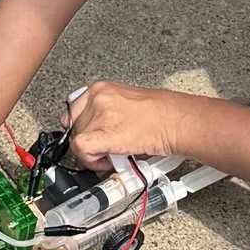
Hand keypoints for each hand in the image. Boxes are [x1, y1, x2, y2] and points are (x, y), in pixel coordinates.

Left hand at [65, 80, 191, 168]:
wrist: (176, 120)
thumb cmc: (160, 113)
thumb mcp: (125, 102)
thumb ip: (105, 111)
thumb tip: (93, 128)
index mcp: (101, 88)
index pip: (73, 112)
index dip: (80, 130)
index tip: (89, 139)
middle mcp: (98, 98)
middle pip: (75, 128)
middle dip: (88, 144)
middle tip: (105, 151)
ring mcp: (100, 114)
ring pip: (77, 141)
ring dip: (92, 155)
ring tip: (112, 155)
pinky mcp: (105, 133)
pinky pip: (82, 150)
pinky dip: (91, 161)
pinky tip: (108, 162)